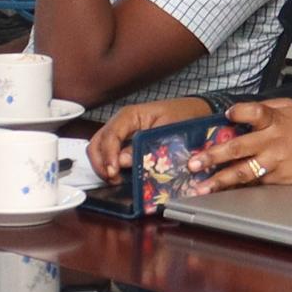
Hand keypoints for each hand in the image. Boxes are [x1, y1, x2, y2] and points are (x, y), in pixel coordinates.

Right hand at [87, 97, 211, 177]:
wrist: (194, 112)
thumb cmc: (183, 117)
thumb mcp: (167, 133)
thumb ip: (144, 147)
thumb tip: (122, 161)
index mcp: (130, 115)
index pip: (110, 135)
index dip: (108, 156)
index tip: (112, 172)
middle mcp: (121, 122)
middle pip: (96, 142)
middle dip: (100, 163)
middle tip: (112, 178)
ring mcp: (121, 132)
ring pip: (98, 148)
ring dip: (103, 165)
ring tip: (115, 179)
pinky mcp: (125, 141)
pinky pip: (109, 152)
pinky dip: (109, 164)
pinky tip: (119, 175)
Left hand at [196, 99, 291, 193]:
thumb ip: (267, 107)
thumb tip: (241, 109)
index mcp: (276, 120)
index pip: (254, 113)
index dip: (238, 114)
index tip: (226, 115)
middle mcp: (273, 142)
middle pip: (238, 147)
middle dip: (212, 156)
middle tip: (192, 163)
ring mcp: (276, 163)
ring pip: (243, 172)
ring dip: (219, 180)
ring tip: (200, 187)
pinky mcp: (280, 180)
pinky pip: (256, 182)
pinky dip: (239, 187)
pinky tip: (222, 193)